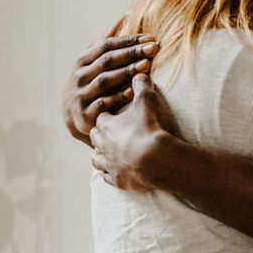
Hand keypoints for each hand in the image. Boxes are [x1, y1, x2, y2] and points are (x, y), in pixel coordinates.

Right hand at [62, 24, 157, 145]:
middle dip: (131, 53)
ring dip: (126, 72)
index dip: (128, 41)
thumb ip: (108, 40)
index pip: (106, 45)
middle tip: (153, 48)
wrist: (72, 115)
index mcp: (83, 59)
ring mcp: (81, 94)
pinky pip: (102, 103)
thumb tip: (124, 16)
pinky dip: (118, 97)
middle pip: (107, 60)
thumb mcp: (93, 60)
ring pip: (104, 80)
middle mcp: (80, 75)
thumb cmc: (89, 81)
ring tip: (146, 66)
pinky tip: (134, 91)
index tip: (150, 38)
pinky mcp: (84, 114)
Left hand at [89, 73, 181, 190]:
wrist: (156, 159)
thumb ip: (143, 86)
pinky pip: (106, 177)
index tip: (112, 115)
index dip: (106, 116)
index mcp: (107, 126)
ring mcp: (109, 164)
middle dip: (99, 135)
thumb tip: (140, 74)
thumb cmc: (150, 128)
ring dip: (99, 155)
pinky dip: (108, 173)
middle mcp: (103, 145)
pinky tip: (111, 172)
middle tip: (107, 132)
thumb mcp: (147, 101)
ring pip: (96, 159)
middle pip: (95, 138)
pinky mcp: (117, 179)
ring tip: (103, 153)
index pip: (101, 118)